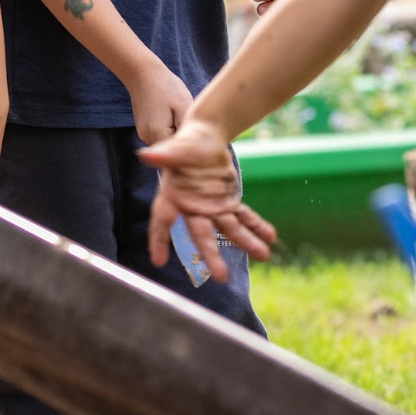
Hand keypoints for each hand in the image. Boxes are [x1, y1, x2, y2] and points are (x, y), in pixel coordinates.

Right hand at [128, 60, 193, 147]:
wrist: (142, 73)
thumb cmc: (166, 87)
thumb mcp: (184, 105)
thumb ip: (188, 130)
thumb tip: (196, 148)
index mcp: (157, 134)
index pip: (178, 155)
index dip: (193, 152)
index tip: (203, 142)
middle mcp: (148, 138)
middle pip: (172, 151)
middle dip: (186, 145)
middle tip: (199, 130)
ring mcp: (144, 135)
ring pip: (168, 144)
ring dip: (178, 137)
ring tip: (187, 122)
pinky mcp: (145, 130)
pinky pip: (162, 137)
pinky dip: (171, 132)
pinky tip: (176, 119)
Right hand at [141, 116, 276, 280]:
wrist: (207, 137)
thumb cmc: (188, 142)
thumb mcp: (178, 147)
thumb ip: (165, 154)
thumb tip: (145, 154)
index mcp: (173, 196)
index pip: (162, 220)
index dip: (159, 240)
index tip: (158, 261)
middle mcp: (192, 208)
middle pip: (200, 234)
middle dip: (211, 255)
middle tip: (221, 277)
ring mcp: (212, 208)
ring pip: (229, 229)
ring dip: (246, 242)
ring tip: (264, 254)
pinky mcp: (228, 203)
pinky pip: (244, 217)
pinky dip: (257, 226)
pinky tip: (270, 236)